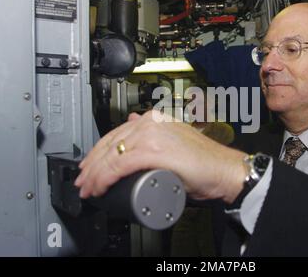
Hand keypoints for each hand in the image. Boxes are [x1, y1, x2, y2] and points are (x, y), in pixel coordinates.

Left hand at [74, 110, 247, 202]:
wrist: (224, 170)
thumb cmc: (205, 162)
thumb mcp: (174, 141)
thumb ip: (155, 134)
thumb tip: (134, 124)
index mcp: (154, 120)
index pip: (115, 134)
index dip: (98, 153)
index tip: (90, 168)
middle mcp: (151, 123)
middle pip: (109, 143)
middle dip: (91, 166)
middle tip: (84, 182)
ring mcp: (151, 135)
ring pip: (111, 154)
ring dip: (95, 175)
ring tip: (89, 188)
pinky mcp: (153, 150)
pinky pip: (119, 164)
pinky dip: (105, 177)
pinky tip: (100, 186)